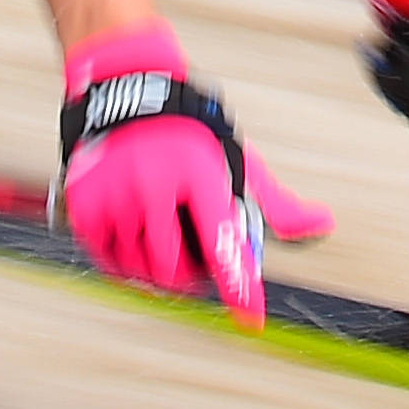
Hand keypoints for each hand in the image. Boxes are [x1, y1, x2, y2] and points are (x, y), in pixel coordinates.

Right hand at [55, 25, 274, 319]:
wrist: (125, 89)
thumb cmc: (193, 133)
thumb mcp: (238, 158)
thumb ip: (277, 202)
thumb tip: (323, 225)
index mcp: (199, 174)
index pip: (223, 244)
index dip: (238, 287)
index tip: (250, 319)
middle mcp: (155, 186)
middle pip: (177, 272)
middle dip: (191, 277)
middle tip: (193, 258)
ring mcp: (116, 197)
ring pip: (143, 273)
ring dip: (159, 272)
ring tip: (165, 241)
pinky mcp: (85, 206)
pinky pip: (110, 264)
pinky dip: (127, 265)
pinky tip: (137, 240)